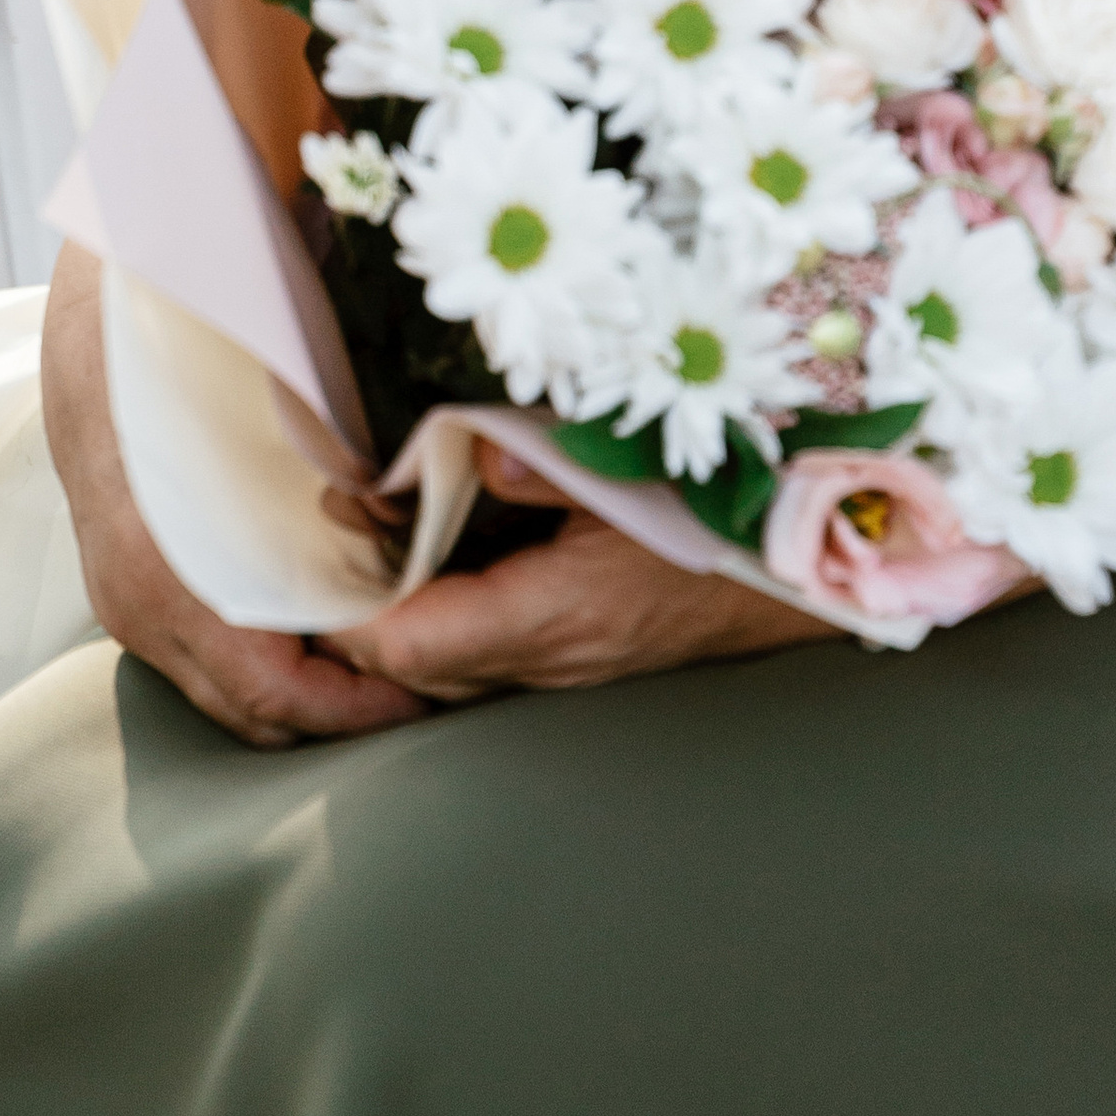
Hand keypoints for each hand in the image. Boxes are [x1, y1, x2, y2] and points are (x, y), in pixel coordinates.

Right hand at [38, 247, 422, 748]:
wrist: (91, 316)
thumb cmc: (184, 341)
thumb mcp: (261, 382)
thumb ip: (332, 435)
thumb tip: (417, 461)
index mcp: (169, 569)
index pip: (275, 693)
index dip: (360, 706)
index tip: (434, 688)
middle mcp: (140, 605)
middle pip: (256, 713)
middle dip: (347, 708)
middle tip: (434, 681)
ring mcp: (125, 605)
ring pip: (229, 695)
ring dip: (312, 688)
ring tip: (397, 656)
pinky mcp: (127, 593)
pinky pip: (207, 660)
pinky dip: (272, 661)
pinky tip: (334, 621)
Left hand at [330, 485, 832, 701]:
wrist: (801, 568)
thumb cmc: (728, 512)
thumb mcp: (637, 466)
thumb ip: (547, 460)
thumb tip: (469, 447)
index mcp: (554, 613)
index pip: (408, 641)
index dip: (344, 606)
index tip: (313, 547)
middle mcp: (549, 657)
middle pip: (409, 664)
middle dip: (352, 611)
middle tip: (319, 538)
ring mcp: (564, 665)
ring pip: (441, 667)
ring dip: (393, 614)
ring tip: (361, 544)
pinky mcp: (575, 655)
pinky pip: (480, 655)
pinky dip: (439, 615)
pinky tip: (430, 562)